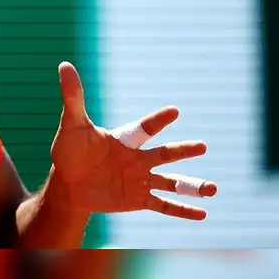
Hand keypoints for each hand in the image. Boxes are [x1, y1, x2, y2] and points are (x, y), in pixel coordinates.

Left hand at [49, 61, 217, 219]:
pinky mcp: (138, 200)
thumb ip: (73, 97)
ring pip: (171, 182)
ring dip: (192, 186)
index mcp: (125, 141)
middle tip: (202, 146)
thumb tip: (64, 65)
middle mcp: (137, 159)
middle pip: (165, 154)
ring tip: (213, 188)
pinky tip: (202, 214)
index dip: (157, 120)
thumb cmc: (70, 151)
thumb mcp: (72, 125)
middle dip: (183, 151)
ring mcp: (140, 180)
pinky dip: (182, 210)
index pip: (144, 129)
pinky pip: (164, 205)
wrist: (68, 184)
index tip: (174, 111)